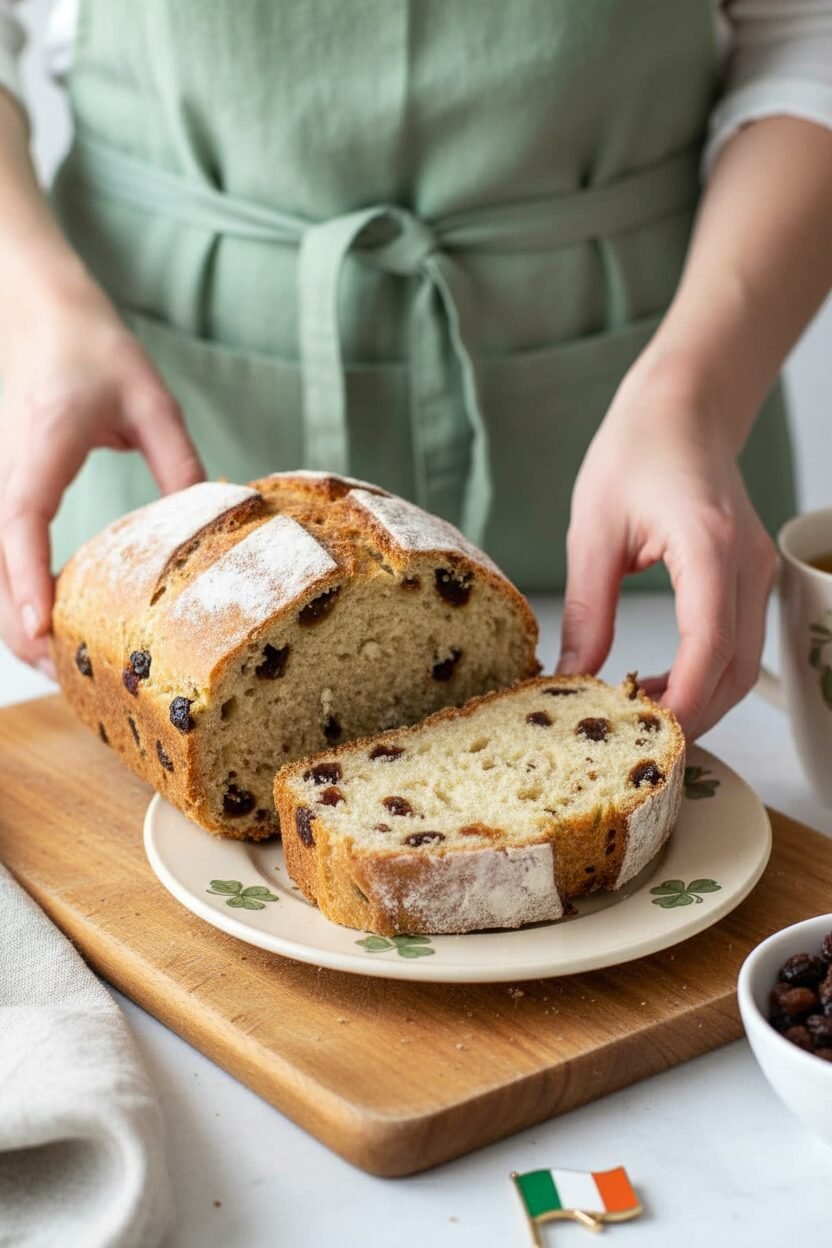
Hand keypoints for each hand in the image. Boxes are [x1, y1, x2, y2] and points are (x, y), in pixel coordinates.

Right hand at [0, 277, 204, 670]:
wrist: (32, 301)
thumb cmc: (87, 341)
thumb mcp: (149, 396)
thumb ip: (177, 458)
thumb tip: (207, 519)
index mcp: (40, 448)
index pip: (20, 523)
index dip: (27, 581)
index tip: (42, 629)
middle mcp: (7, 472)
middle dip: (19, 625)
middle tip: (63, 676)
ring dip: (14, 616)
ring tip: (56, 665)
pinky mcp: (5, 487)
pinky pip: (1, 549)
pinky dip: (15, 589)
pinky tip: (46, 619)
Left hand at [557, 355, 775, 739]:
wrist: (683, 407)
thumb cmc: (635, 452)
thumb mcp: (593, 531)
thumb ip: (588, 610)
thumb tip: (573, 677)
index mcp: (707, 545)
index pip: (707, 645)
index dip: (679, 699)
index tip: (639, 730)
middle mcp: (746, 562)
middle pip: (736, 670)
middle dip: (692, 716)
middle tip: (636, 743)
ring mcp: (757, 570)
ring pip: (745, 665)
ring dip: (702, 702)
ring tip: (644, 721)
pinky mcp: (751, 575)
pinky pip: (740, 643)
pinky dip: (709, 676)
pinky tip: (665, 685)